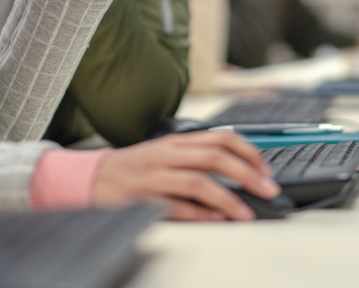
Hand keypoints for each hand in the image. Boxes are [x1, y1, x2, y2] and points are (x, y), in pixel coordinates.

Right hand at [92, 132, 279, 221]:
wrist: (91, 178)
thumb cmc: (133, 168)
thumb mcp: (165, 153)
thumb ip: (195, 156)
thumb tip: (237, 169)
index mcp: (176, 142)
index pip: (220, 137)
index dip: (248, 152)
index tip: (266, 169)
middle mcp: (167, 155)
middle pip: (214, 157)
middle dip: (247, 174)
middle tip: (267, 189)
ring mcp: (154, 176)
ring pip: (197, 181)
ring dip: (227, 198)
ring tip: (245, 213)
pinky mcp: (142, 199)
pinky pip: (175, 207)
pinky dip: (198, 215)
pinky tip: (215, 221)